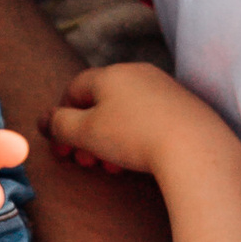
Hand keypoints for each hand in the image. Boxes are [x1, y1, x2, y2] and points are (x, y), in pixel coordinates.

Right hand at [47, 59, 228, 176]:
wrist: (194, 147)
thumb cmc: (134, 137)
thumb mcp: (86, 133)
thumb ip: (60, 125)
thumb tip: (46, 120)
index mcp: (110, 74)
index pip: (75, 88)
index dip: (62, 117)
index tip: (62, 144)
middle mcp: (137, 73)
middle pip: (100, 102)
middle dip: (86, 135)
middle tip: (84, 162)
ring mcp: (163, 88)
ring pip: (124, 113)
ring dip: (109, 141)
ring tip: (110, 168)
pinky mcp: (184, 106)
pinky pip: (149, 119)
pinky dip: (135, 139)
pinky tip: (136, 162)